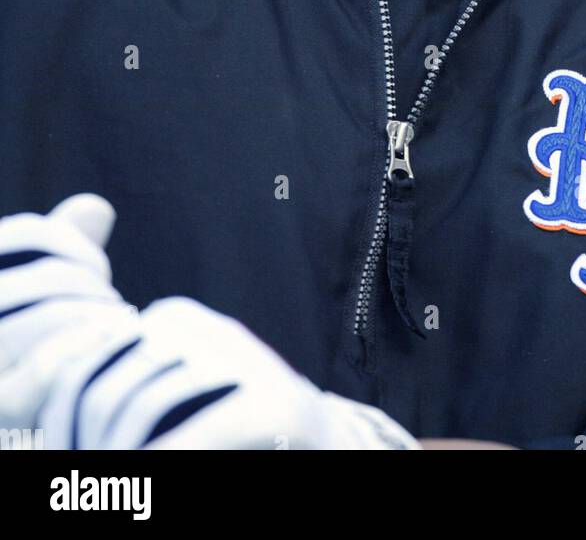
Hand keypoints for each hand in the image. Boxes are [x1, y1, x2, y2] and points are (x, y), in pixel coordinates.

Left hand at [0, 193, 419, 449]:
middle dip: (87, 443)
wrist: (320, 445)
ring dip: (120, 463)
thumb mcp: (171, 398)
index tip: (63, 456)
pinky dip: (162, 468)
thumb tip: (43, 407)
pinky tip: (150, 484)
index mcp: (174, 320)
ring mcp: (244, 360)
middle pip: (111, 388)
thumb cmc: (231, 433)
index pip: (90, 358)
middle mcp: (207, 328)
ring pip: (144, 410)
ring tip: (119, 486)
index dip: (63, 413)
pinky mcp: (275, 402)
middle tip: (87, 477)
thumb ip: (124, 385)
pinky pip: (194, 436)